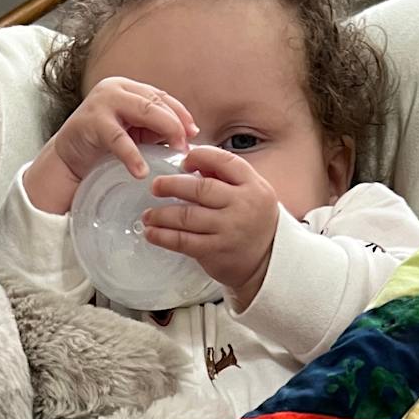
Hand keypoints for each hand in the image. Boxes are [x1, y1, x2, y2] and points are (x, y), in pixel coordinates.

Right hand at [26, 77, 195, 215]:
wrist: (66, 159)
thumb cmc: (102, 146)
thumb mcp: (133, 133)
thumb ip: (155, 130)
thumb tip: (188, 136)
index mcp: (128, 89)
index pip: (162, 96)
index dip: (181, 114)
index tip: (194, 133)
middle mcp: (117, 88)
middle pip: (156, 102)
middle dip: (176, 124)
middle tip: (187, 147)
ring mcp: (103, 102)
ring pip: (144, 112)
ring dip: (165, 131)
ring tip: (176, 153)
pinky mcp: (92, 122)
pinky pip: (118, 139)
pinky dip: (132, 156)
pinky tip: (141, 171)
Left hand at [142, 146, 279, 304]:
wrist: (269, 261)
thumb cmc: (254, 222)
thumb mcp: (251, 193)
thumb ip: (225, 176)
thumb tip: (193, 164)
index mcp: (252, 186)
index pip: (224, 161)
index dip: (199, 157)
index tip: (184, 162)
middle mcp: (241, 205)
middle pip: (200, 188)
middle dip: (171, 185)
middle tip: (156, 187)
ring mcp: (228, 229)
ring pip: (186, 216)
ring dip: (161, 214)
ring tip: (149, 215)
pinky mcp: (215, 251)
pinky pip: (183, 241)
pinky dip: (163, 237)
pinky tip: (152, 233)